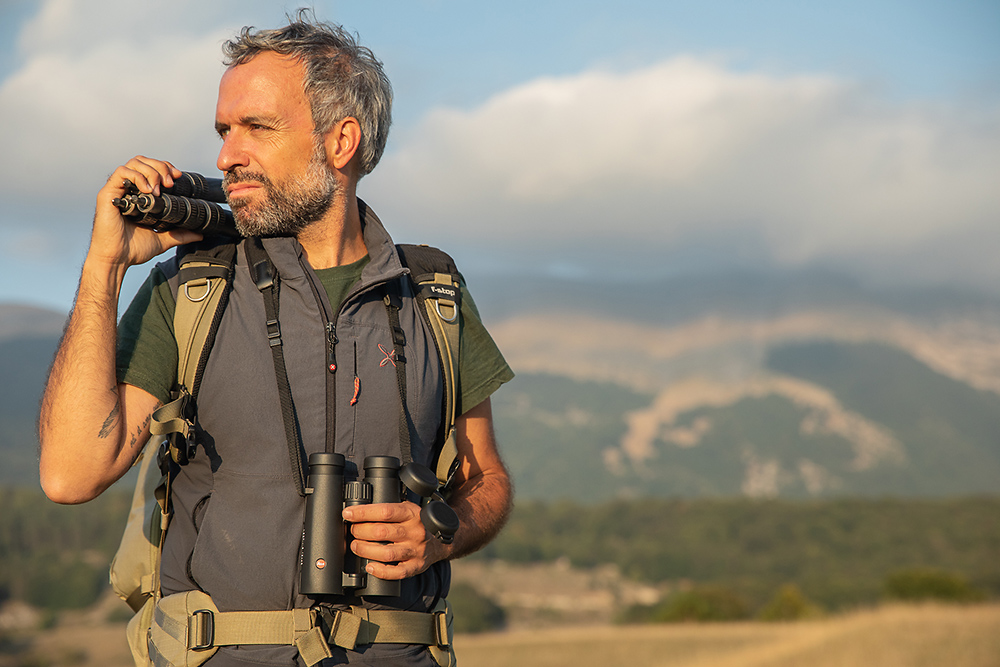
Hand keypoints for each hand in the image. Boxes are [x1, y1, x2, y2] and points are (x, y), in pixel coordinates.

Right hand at [88, 155, 202, 269]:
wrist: (116, 260)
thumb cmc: (133, 249)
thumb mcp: (163, 239)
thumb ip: (180, 234)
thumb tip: (199, 233)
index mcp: (138, 194)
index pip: (151, 169)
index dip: (165, 168)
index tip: (178, 177)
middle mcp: (127, 189)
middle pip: (143, 161)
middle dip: (160, 167)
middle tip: (170, 183)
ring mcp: (116, 190)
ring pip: (133, 163)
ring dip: (151, 171)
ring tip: (160, 188)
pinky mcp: (107, 194)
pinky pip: (120, 173)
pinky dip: (137, 177)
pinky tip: (148, 190)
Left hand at [343, 501, 450, 579]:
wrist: (441, 542)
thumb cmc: (419, 524)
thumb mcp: (409, 508)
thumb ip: (390, 509)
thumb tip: (360, 510)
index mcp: (412, 514)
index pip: (385, 511)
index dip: (363, 513)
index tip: (348, 513)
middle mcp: (415, 532)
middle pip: (382, 532)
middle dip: (361, 531)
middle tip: (353, 531)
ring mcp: (416, 550)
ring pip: (386, 553)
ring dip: (366, 550)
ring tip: (356, 546)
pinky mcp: (416, 566)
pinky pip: (397, 572)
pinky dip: (381, 571)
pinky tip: (370, 566)